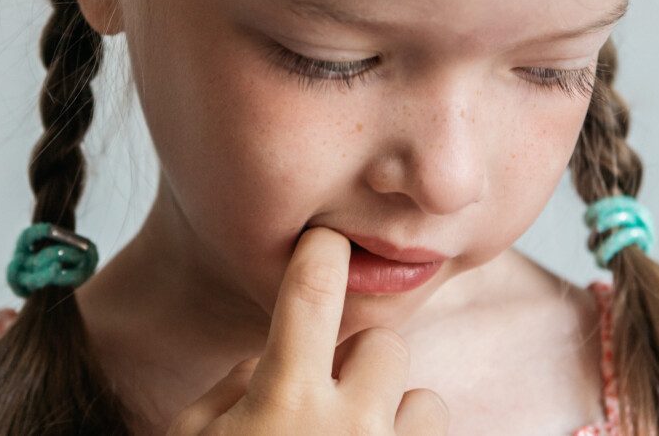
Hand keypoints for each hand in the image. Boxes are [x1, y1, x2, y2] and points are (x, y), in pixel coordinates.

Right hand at [165, 227, 449, 434]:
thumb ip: (234, 390)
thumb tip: (270, 356)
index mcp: (285, 400)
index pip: (312, 294)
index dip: (321, 255)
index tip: (326, 240)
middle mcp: (350, 424)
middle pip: (384, 345)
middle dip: (358, 367)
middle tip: (326, 407)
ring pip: (424, 402)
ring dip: (393, 422)